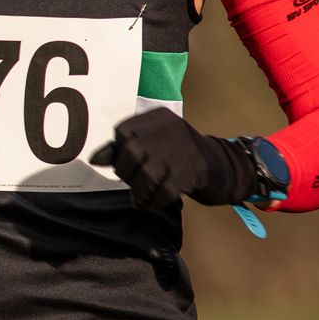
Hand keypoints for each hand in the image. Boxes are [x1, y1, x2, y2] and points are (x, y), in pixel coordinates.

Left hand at [91, 107, 255, 212]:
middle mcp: (171, 128)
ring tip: (140, 199)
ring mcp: (183, 149)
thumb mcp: (154, 143)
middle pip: (133, 153)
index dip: (117, 152)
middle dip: (126, 174)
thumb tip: (96, 159)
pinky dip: (155, 201)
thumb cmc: (179, 156)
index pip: (123, 132)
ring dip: (139, 192)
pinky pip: (164, 191)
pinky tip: (155, 202)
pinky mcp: (193, 172)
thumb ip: (125, 148)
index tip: (125, 165)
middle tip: (132, 183)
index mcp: (159, 117)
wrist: (222, 166)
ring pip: (147, 175)